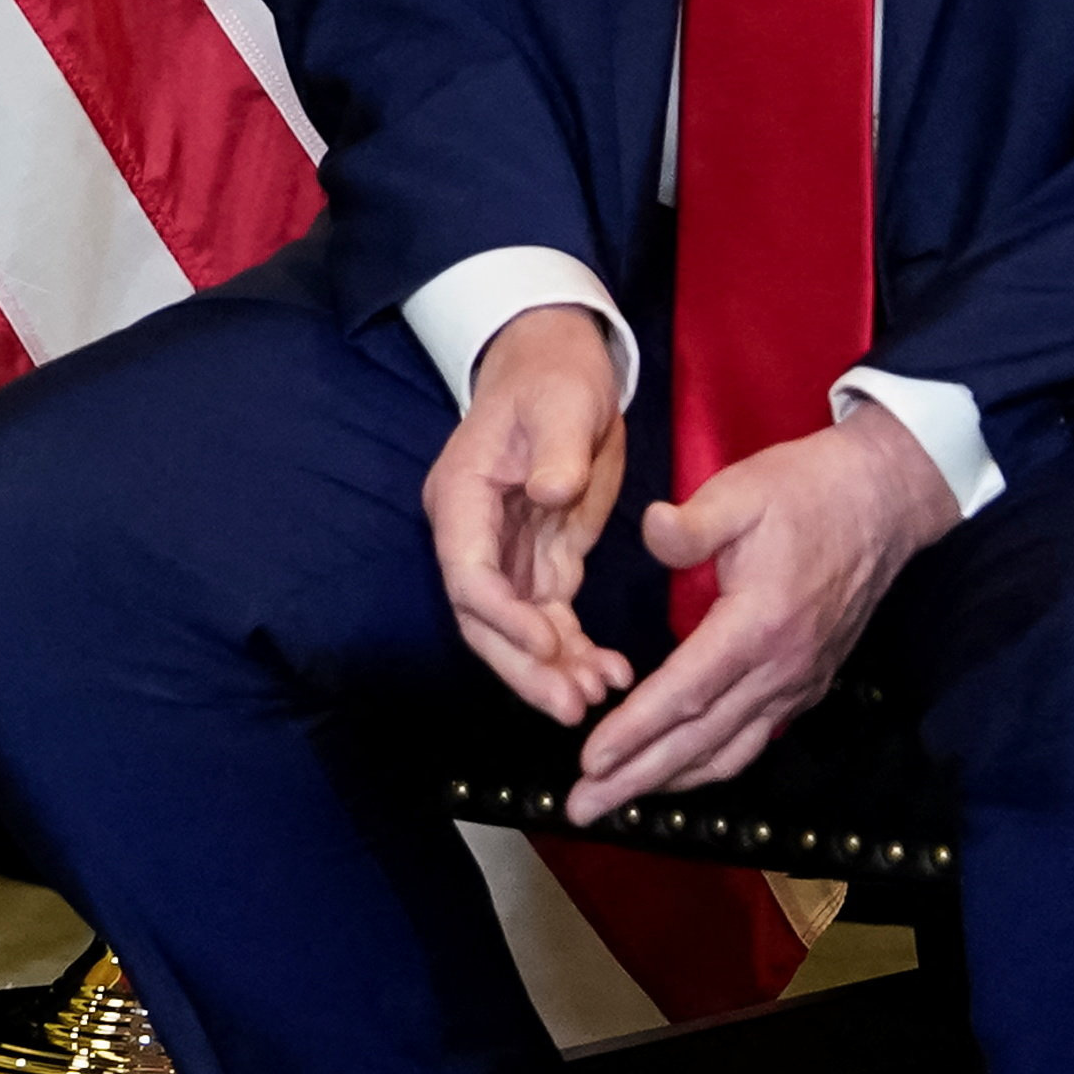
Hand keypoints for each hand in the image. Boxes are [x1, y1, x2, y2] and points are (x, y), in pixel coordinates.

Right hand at [423, 307, 634, 723]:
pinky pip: (551, 621)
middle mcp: (475, 535)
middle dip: (523, 666)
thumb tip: (551, 492)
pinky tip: (610, 674)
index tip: (545, 644)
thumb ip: (557, 450)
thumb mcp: (561, 403)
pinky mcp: (543, 562)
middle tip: (573, 705)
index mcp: (463, 497)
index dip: (501, 616)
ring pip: (516, 632)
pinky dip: (575, 652)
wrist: (559, 368)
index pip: (467, 573)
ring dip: (552, 670)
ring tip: (599, 696)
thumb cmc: (554, 378)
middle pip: (484, 620)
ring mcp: (507, 555)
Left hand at [558, 401, 961, 823]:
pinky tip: (679, 771)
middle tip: (583, 810)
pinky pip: (755, 739)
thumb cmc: (807, 490)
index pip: (685, 693)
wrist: (885, 501)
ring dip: (671, 782)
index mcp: (758, 625)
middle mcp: (781, 668)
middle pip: (700, 740)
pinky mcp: (808, 682)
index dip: (635, 732)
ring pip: (730, 750)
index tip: (588, 761)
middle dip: (637, 778)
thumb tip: (650, 531)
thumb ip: (691, 523)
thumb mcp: (741, 491)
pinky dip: (712, 763)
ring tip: (620, 803)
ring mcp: (798, 681)